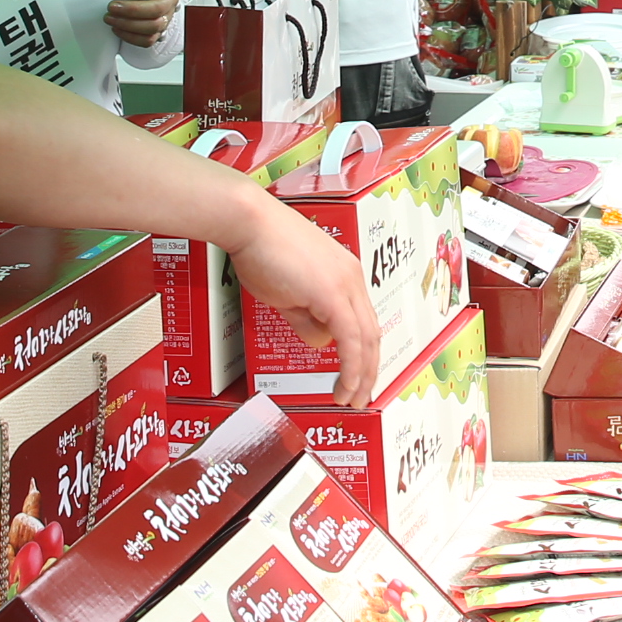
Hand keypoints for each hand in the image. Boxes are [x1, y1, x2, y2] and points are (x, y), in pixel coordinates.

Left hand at [106, 0, 182, 46]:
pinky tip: (116, 28)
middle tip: (111, 6)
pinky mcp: (159, 32)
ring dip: (128, 24)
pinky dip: (130, 37)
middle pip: (157, 10)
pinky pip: (148, 41)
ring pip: (153, 27)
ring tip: (109, 17)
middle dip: (131, 10)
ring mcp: (167, 17)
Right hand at [225, 199, 384, 405]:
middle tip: (360, 396)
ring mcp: (346, 284)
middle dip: (369, 370)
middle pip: (372, 333)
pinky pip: (350, 339)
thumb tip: (319, 340)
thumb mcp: (288, 294)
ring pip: (366, 339)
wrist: (249, 223)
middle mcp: (353, 278)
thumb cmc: (261, 248)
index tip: (358, 376)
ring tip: (351, 398)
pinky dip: (351, 366)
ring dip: (362, 374)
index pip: (363, 321)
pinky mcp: (333, 294)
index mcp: (345, 275)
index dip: (363, 353)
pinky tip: (345, 384)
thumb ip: (306, 318)